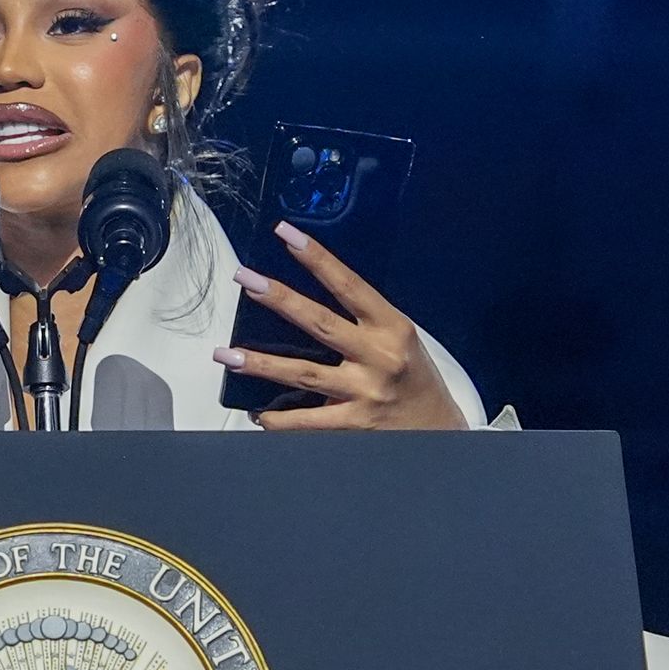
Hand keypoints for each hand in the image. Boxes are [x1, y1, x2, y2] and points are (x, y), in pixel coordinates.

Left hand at [215, 221, 467, 430]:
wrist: (443, 434)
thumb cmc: (415, 379)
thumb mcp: (401, 339)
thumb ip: (363, 320)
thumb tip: (307, 298)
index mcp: (391, 327)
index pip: (349, 285)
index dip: (317, 258)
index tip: (287, 235)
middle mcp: (378, 356)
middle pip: (319, 322)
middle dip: (279, 298)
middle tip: (245, 279)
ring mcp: (365, 392)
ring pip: (303, 373)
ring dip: (260, 363)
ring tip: (225, 354)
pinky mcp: (355, 426)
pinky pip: (307, 421)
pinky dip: (279, 418)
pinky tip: (256, 412)